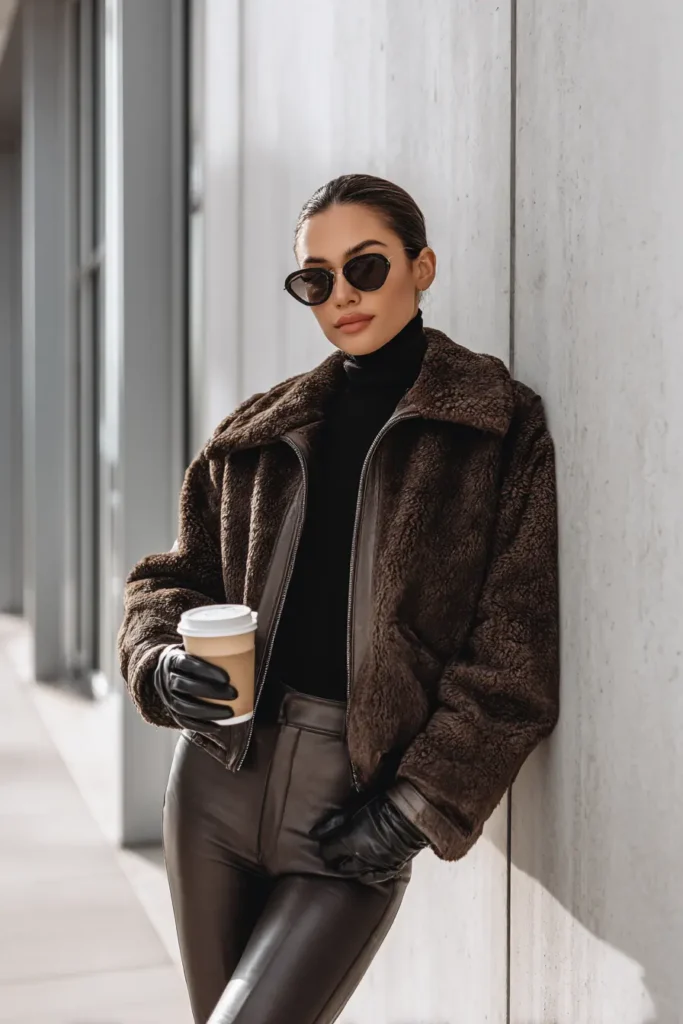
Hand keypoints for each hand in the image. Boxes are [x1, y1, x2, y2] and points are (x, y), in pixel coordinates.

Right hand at [153, 645, 238, 734]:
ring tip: (230, 712)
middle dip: (211, 692)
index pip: (186, 664)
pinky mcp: (170, 711)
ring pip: (184, 707)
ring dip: (208, 711)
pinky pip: (183, 721)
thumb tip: (245, 646)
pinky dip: (200, 725)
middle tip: (234, 694)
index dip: (205, 670)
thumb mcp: (194, 648)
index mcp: (172, 659)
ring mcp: (167, 697)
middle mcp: (166, 679)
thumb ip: (212, 650)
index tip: (227, 677)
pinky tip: (217, 727)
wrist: (165, 670)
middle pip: (186, 686)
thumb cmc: (189, 658)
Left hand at [309, 792, 428, 884]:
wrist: (408, 814)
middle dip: (335, 861)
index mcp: (348, 842)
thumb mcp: (352, 809)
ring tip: (347, 862)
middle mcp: (359, 858)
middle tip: (334, 855)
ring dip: (349, 868)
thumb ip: (333, 823)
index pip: (328, 853)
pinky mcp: (389, 868)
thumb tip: (314, 833)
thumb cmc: (378, 806)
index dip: (325, 849)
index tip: (325, 845)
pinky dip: (366, 874)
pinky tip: (362, 872)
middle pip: (340, 866)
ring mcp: (374, 865)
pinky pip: (373, 876)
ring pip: (355, 873)